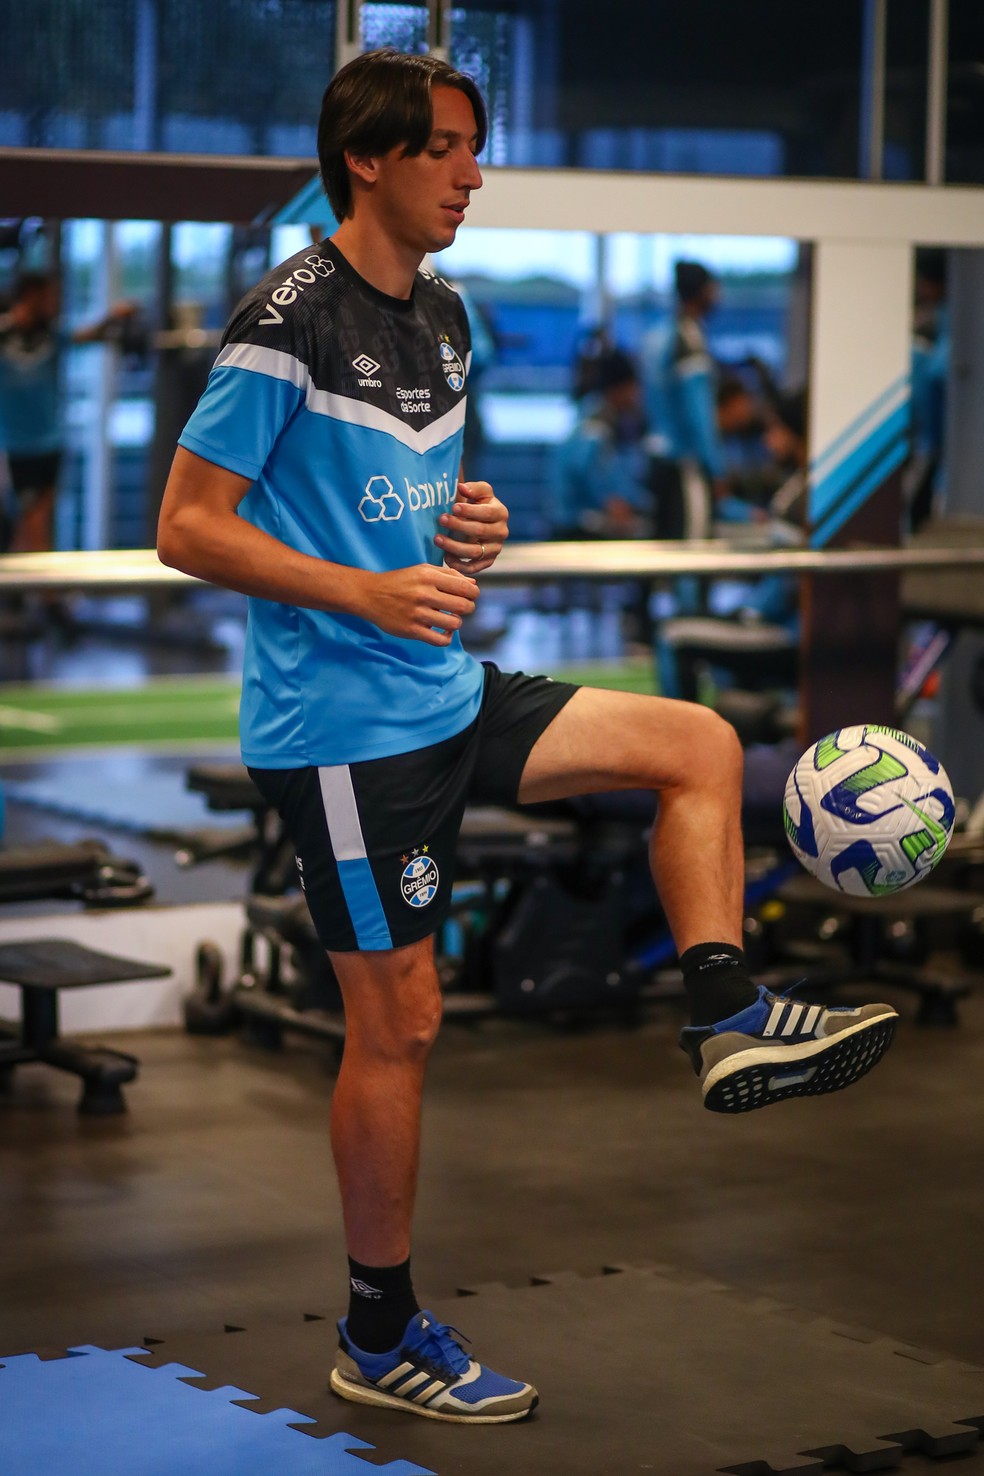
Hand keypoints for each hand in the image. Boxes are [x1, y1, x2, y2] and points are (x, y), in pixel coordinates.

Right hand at [362, 564, 478, 646]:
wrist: (370, 594)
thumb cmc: (399, 581)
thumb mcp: (422, 570)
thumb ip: (448, 575)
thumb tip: (473, 585)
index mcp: (428, 577)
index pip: (464, 587)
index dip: (473, 594)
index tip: (470, 596)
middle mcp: (424, 594)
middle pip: (463, 606)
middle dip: (468, 608)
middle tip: (462, 608)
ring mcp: (417, 614)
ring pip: (454, 624)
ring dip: (456, 622)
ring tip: (450, 619)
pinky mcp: (411, 630)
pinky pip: (440, 640)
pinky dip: (447, 638)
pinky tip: (443, 631)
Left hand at [434, 479, 507, 573]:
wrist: (484, 522)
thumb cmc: (480, 503)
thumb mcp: (481, 492)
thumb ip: (473, 488)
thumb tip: (462, 488)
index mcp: (500, 513)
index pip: (486, 513)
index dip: (470, 511)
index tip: (453, 507)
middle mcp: (501, 532)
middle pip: (479, 532)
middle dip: (458, 526)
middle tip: (441, 520)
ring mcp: (495, 549)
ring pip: (474, 552)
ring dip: (454, 546)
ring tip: (437, 539)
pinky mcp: (487, 562)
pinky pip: (473, 568)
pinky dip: (459, 565)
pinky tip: (445, 557)